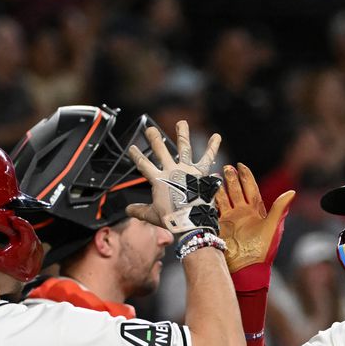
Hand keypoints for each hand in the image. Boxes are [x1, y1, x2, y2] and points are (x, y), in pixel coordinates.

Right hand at [126, 119, 223, 237]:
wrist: (191, 222)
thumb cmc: (173, 220)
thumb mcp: (152, 215)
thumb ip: (139, 211)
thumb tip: (128, 210)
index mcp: (159, 180)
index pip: (143, 164)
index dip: (137, 155)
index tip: (132, 147)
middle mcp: (172, 171)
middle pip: (161, 150)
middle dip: (154, 138)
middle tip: (150, 129)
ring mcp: (187, 170)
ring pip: (184, 148)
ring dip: (182, 134)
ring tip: (182, 123)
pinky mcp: (201, 173)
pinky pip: (208, 158)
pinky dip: (212, 147)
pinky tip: (216, 136)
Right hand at [215, 163, 294, 275]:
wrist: (247, 269)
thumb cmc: (263, 251)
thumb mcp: (273, 228)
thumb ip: (280, 209)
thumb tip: (292, 192)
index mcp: (256, 212)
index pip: (250, 189)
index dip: (246, 177)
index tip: (241, 165)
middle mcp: (242, 214)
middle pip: (235, 191)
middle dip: (231, 178)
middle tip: (226, 167)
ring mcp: (229, 220)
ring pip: (222, 198)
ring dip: (219, 187)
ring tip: (214, 175)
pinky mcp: (219, 227)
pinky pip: (213, 210)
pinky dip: (209, 200)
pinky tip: (205, 191)